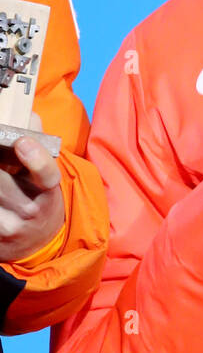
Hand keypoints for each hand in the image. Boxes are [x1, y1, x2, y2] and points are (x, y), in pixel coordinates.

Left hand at [0, 112, 64, 262]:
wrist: (37, 239)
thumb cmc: (38, 194)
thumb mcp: (45, 171)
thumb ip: (38, 140)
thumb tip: (26, 113)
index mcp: (47, 190)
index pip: (46, 175)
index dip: (36, 159)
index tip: (23, 142)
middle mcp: (30, 210)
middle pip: (0, 183)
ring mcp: (9, 227)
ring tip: (0, 169)